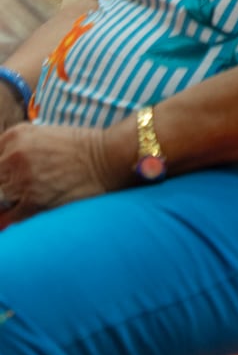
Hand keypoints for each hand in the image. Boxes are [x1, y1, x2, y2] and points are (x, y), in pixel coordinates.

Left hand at [0, 121, 126, 224]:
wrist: (109, 157)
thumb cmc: (81, 145)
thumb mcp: (42, 134)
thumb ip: (16, 147)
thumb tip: (2, 168)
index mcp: (15, 135)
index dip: (0, 168)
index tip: (7, 175)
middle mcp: (14, 155)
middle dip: (3, 185)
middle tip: (14, 189)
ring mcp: (23, 179)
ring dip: (5, 201)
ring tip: (21, 198)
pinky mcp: (34, 200)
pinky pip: (10, 216)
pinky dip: (8, 220)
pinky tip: (12, 217)